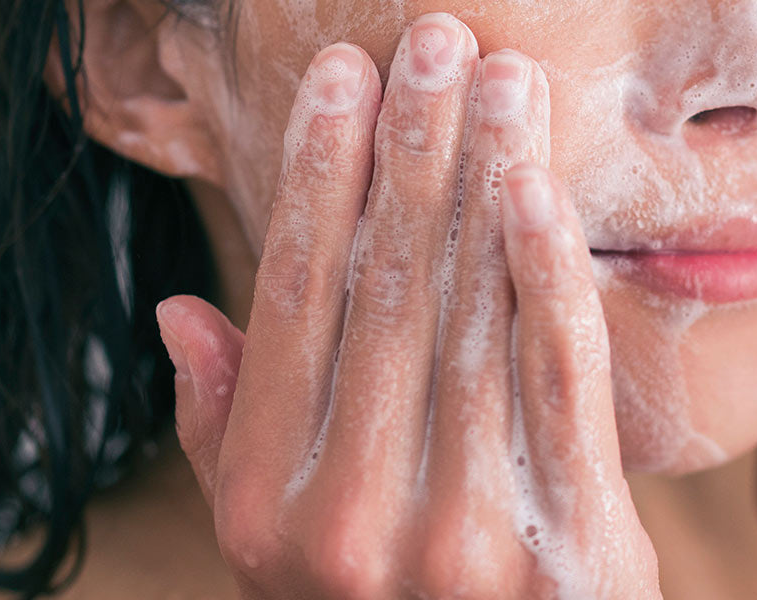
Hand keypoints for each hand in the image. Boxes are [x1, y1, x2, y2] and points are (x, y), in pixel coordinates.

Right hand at [154, 15, 658, 598]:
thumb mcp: (276, 555)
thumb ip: (230, 436)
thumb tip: (183, 313)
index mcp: (267, 513)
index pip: (292, 311)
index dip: (316, 184)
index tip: (341, 84)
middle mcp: (354, 524)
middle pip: (385, 295)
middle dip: (410, 154)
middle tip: (433, 44)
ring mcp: (464, 541)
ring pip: (471, 320)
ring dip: (484, 182)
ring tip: (500, 81)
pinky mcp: (573, 548)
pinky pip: (557, 381)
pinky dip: (547, 275)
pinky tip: (537, 189)